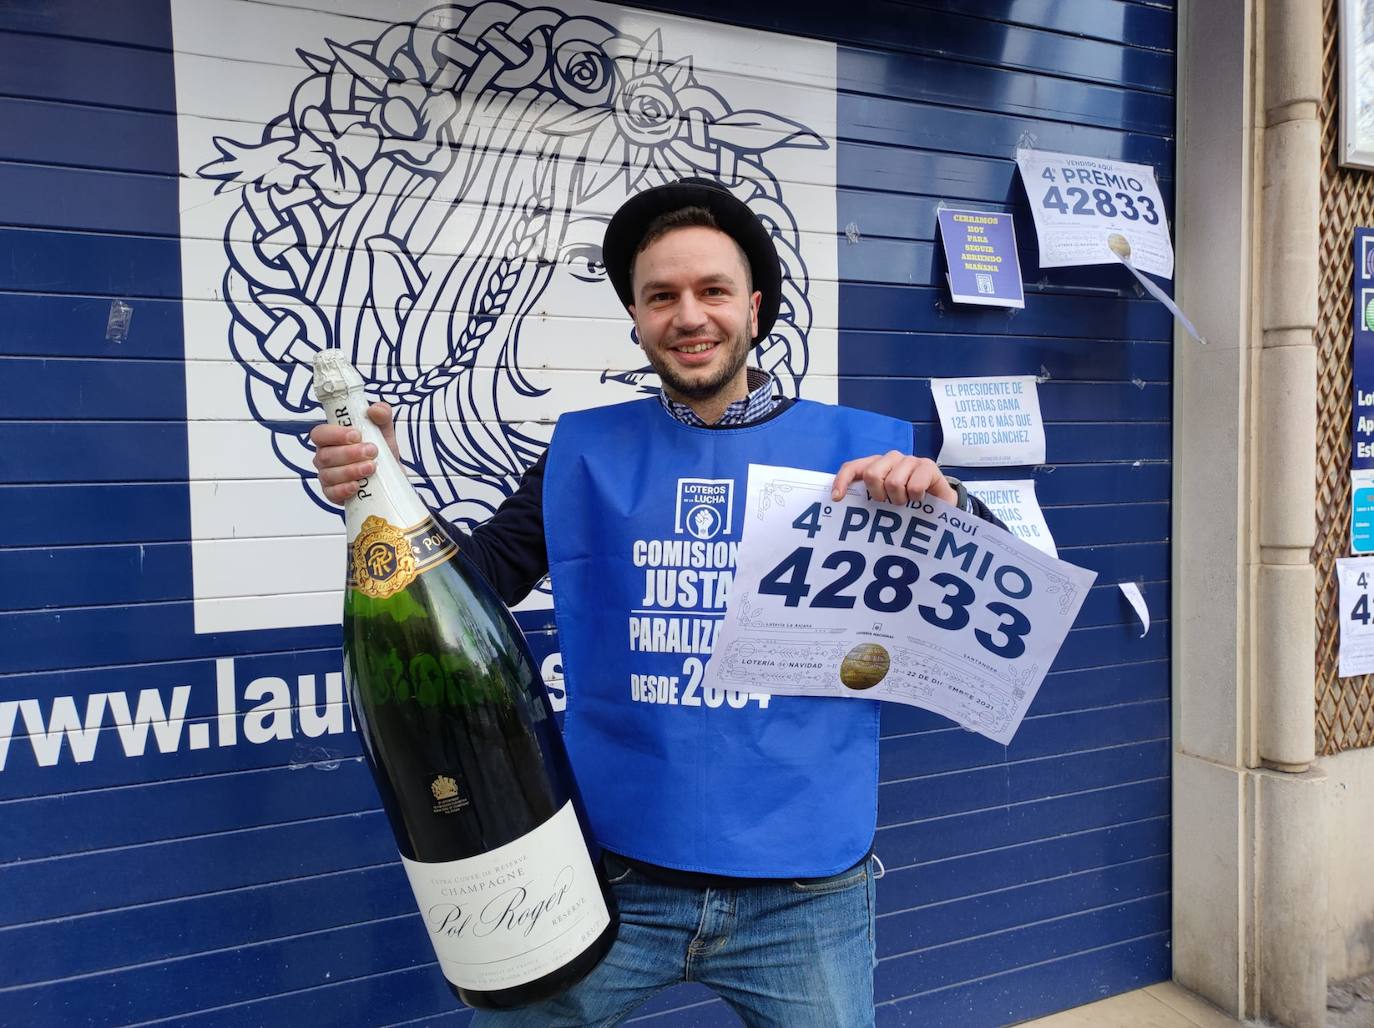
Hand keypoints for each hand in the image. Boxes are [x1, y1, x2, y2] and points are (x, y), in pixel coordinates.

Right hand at [309, 402, 399, 503]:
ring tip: (371, 468)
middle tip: (372, 451)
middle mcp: (325, 457)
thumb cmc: (381, 452)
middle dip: (349, 453)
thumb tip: (374, 410)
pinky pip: (332, 493)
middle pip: (325, 455)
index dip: (335, 434)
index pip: (320, 434)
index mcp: (332, 439)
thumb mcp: (385, 430)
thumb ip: (382, 414)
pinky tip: (357, 485)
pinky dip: (344, 489)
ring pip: (329, 474)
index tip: (356, 435)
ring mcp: (328, 477)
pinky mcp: (334, 494)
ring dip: (351, 470)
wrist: (392, 478)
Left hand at [831, 451, 956, 505]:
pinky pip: (914, 486)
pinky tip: (920, 498)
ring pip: (893, 482)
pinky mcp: (927, 465)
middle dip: (878, 494)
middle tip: (889, 502)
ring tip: (906, 502)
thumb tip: (839, 502)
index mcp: (876, 465)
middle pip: (872, 474)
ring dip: (899, 499)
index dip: (842, 481)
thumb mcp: (883, 502)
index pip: (852, 467)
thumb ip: (865, 498)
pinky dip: (916, 497)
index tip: (838, 498)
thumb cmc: (907, 504)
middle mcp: (890, 459)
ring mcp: (909, 460)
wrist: (940, 505)